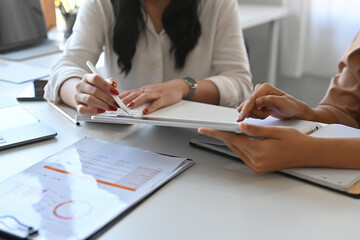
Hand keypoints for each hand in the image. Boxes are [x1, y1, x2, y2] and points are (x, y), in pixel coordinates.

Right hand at [74, 74, 119, 114]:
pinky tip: (102, 111)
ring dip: (103, 105)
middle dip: (108, 98)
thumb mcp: (103, 83)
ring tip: (112, 108)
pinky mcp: (77, 106)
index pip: (96, 79)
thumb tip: (113, 84)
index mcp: (87, 77)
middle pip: (94, 91)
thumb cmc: (96, 89)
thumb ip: (110, 82)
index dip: (107, 86)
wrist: (84, 95)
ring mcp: (78, 96)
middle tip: (117, 104)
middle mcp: (80, 86)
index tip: (116, 92)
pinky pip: (83, 110)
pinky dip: (94, 111)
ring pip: (89, 100)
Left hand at [120, 79, 188, 113]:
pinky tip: (146, 111)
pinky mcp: (164, 99)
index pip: (130, 92)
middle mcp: (149, 91)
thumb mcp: (150, 91)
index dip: (122, 96)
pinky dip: (151, 107)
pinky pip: (157, 103)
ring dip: (136, 102)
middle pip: (135, 94)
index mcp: (144, 90)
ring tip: (129, 107)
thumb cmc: (163, 90)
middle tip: (117, 105)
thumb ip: (140, 95)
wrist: (177, 86)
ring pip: (144, 97)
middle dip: (125, 99)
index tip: (113, 100)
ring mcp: (156, 94)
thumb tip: (128, 101)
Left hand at [198, 123, 314, 172]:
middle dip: (221, 136)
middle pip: (232, 145)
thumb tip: (239, 126)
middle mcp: (256, 161)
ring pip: (237, 150)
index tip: (204, 129)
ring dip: (229, 141)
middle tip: (209, 128)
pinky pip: (243, 155)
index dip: (216, 133)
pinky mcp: (259, 168)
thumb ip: (255, 130)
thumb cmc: (295, 140)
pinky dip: (238, 146)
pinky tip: (236, 139)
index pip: (232, 139)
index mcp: (259, 151)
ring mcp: (257, 166)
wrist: (308, 154)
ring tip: (221, 131)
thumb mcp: (275, 131)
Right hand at [237, 83, 307, 121]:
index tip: (241, 119)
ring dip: (257, 115)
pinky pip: (249, 111)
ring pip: (247, 109)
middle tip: (269, 113)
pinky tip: (266, 113)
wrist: (294, 111)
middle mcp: (259, 90)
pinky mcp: (255, 103)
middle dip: (256, 113)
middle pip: (247, 105)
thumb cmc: (292, 107)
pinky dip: (257, 115)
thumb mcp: (284, 104)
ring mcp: (256, 96)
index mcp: (265, 87)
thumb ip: (270, 100)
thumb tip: (256, 101)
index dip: (246, 109)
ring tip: (269, 112)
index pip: (251, 99)